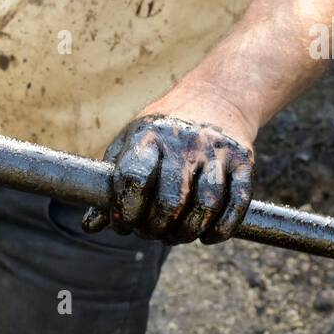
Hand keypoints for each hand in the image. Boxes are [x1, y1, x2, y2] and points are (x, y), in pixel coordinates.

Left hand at [82, 114, 254, 243]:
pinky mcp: (244, 160)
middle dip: (157, 228)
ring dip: (187, 232)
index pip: (133, 178)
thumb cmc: (162, 131)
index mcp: (149, 135)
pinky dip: (221, 229)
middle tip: (152, 233)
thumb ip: (111, 184)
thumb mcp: (131, 144)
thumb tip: (90, 225)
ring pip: (205, 205)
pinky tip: (206, 236)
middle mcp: (184, 141)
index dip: (125, 211)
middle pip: (171, 200)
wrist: (217, 97)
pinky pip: (236, 203)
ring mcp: (216, 150)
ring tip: (176, 236)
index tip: (123, 225)